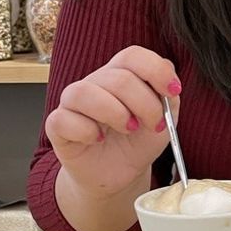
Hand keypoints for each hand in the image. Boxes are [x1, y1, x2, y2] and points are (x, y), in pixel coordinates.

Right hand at [45, 46, 180, 200]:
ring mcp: (72, 103)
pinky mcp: (57, 125)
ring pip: (85, 92)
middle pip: (118, 78)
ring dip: (115, 113)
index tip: (173, 91)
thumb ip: (168, 96)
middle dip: (145, 104)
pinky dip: (86, 131)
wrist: (120, 174)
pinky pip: (63, 119)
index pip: (132, 56)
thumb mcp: (164, 119)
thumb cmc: (138, 142)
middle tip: (155, 124)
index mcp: (121, 74)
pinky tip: (98, 139)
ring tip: (128, 129)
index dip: (155, 70)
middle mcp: (95, 83)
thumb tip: (168, 72)